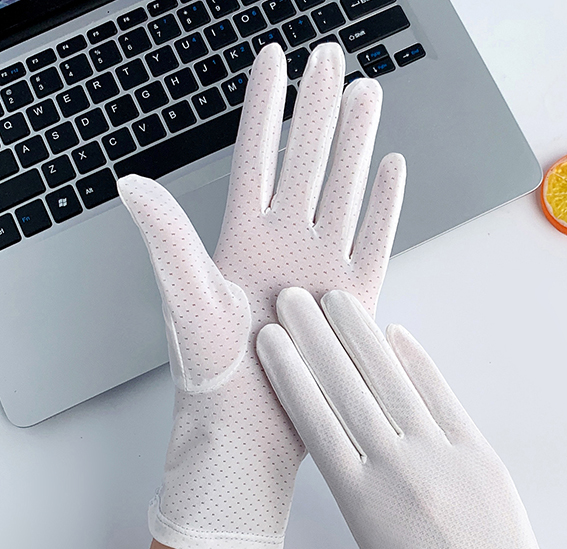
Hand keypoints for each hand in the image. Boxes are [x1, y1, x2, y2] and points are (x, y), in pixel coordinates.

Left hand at [117, 44, 405, 548]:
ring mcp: (322, 267)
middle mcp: (286, 244)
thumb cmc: (213, 373)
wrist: (250, 429)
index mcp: (243, 238)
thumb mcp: (186, 301)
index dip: (265, 107)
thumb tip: (131, 184)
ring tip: (369, 93)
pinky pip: (374, 240)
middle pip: (307, 161)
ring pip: (344, 189)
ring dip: (356, 141)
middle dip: (319, 107)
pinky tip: (391, 168)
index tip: (274, 58)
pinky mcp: (354, 297)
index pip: (256, 156)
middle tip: (333, 58)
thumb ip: (167, 241)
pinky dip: (385, 205)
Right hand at [256, 288, 566, 548]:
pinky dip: (419, 363)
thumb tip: (352, 431)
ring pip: (392, 383)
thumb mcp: (376, 545)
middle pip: (347, 390)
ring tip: (337, 303)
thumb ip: (359, 486)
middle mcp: (397, 470)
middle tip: (293, 299)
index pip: (316, 421)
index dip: (291, 374)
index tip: (272, 338)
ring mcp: (442, 457)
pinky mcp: (479, 452)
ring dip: (360, 337)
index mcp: (361, 502)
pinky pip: (442, 397)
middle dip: (316, 339)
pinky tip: (398, 335)